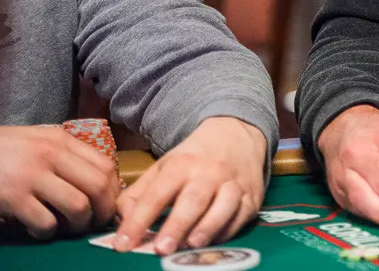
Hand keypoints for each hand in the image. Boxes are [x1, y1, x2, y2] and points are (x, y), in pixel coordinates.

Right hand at [0, 126, 119, 237]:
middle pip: (98, 186)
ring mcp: (32, 177)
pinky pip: (45, 223)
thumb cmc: (5, 150)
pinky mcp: (13, 198)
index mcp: (61, 140)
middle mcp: (51, 155)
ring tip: (68, 228)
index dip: (113, 190)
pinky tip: (40, 230)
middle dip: (103, 210)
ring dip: (78, 225)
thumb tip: (99, 179)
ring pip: (78, 206)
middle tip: (95, 222)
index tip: (108, 203)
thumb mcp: (39, 140)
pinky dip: (48, 233)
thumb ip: (66, 154)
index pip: (105, 165)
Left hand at [114, 116, 267, 254]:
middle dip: (177, 225)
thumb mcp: (162, 168)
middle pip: (193, 200)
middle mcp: (209, 173)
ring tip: (192, 245)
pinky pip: (241, 216)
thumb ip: (138, 195)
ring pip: (224, 206)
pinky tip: (212, 241)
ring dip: (208, 227)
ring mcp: (233, 184)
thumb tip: (123, 225)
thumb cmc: (193, 159)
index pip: (156, 195)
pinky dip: (227, 230)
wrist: (236, 134)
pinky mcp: (252, 197)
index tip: (122, 244)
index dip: (138, 220)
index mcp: (181, 165)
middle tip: (161, 249)